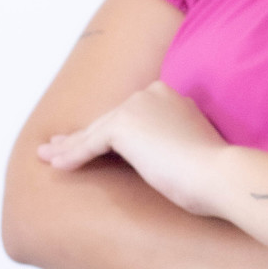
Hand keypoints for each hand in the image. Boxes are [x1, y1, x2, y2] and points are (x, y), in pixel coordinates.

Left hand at [38, 81, 231, 216]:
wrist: (220, 174)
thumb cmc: (214, 174)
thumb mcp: (192, 150)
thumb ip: (174, 144)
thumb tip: (164, 158)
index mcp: (171, 98)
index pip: (130, 116)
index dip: (107, 130)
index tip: (93, 139)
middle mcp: (151, 94)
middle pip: (108, 119)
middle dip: (81, 134)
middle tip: (57, 146)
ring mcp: (136, 107)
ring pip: (95, 130)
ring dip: (69, 146)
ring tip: (47, 157)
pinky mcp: (123, 126)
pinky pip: (90, 143)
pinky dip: (72, 156)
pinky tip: (57, 166)